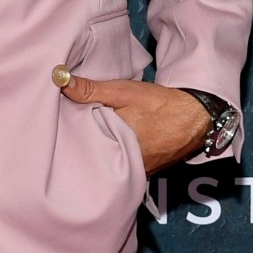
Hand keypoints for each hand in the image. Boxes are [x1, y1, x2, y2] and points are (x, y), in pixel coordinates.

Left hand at [61, 75, 211, 173]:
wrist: (196, 117)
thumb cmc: (159, 104)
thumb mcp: (122, 92)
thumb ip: (91, 90)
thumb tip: (60, 81)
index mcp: (114, 146)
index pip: (81, 145)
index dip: (69, 135)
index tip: (57, 125)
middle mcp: (125, 165)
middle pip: (94, 156)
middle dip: (82, 146)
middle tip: (68, 132)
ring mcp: (137, 171)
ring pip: (109, 162)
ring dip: (100, 151)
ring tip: (86, 138)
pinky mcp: (145, 172)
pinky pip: (124, 166)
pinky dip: (116, 156)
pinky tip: (111, 144)